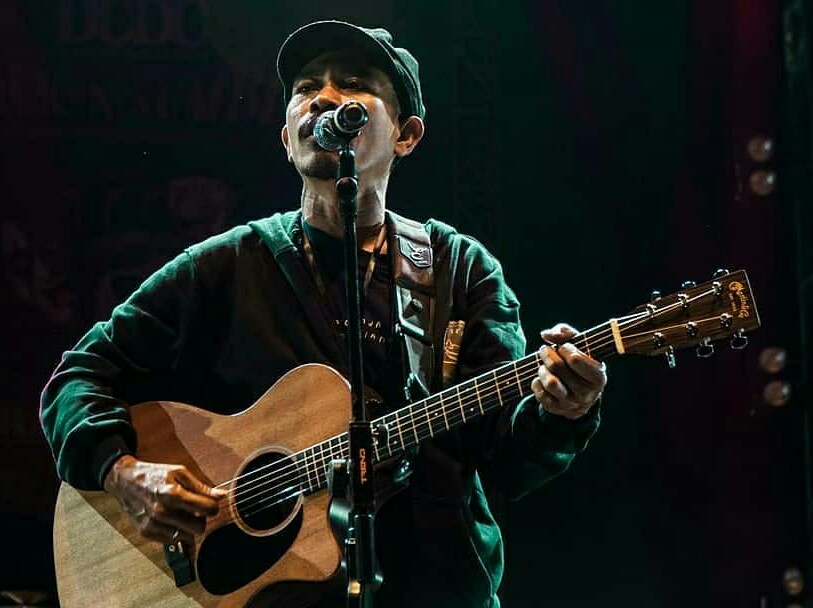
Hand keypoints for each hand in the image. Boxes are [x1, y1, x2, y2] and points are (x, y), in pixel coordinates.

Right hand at [103, 455, 226, 544]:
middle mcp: (162, 511)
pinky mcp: (146, 532)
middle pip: (199, 528)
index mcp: (172, 493)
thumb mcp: (180, 473)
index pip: (206, 509)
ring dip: (188, 527)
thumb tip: (221, 496)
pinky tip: (170, 519)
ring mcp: (153, 524)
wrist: (125, 481)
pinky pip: (172, 540)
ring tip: (181, 513)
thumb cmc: (154, 475)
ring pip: (186, 536)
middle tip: (196, 510)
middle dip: (201, 519)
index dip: (213, 507)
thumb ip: (201, 487)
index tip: (212, 504)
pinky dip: (175, 531)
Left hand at [531, 323, 606, 419]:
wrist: (580, 394)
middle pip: (557, 367)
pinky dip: (537, 382)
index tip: (563, 347)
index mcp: (598, 377)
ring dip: (542, 369)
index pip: (575, 359)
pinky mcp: (556, 409)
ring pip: (549, 381)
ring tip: (544, 366)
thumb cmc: (580, 363)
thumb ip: (566, 333)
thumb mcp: (581, 346)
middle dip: (548, 354)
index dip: (564, 348)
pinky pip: (539, 392)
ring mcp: (571, 403)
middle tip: (546, 350)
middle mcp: (586, 393)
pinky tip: (543, 379)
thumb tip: (546, 334)